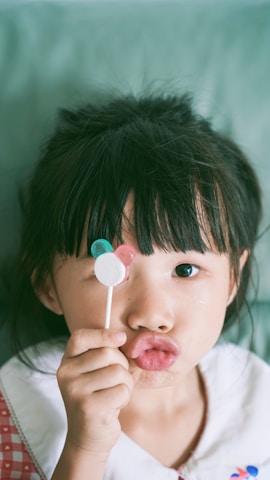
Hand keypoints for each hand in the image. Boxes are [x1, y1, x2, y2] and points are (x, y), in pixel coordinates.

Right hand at [56, 328, 132, 458]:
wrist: (87, 437)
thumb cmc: (97, 398)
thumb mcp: (94, 372)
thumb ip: (102, 352)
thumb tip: (120, 336)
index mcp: (66, 363)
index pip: (80, 337)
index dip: (103, 334)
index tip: (121, 338)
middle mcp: (66, 375)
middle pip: (107, 353)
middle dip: (122, 365)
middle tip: (116, 381)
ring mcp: (76, 391)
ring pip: (118, 372)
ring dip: (125, 383)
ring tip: (114, 394)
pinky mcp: (90, 408)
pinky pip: (122, 390)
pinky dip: (125, 398)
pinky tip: (113, 406)